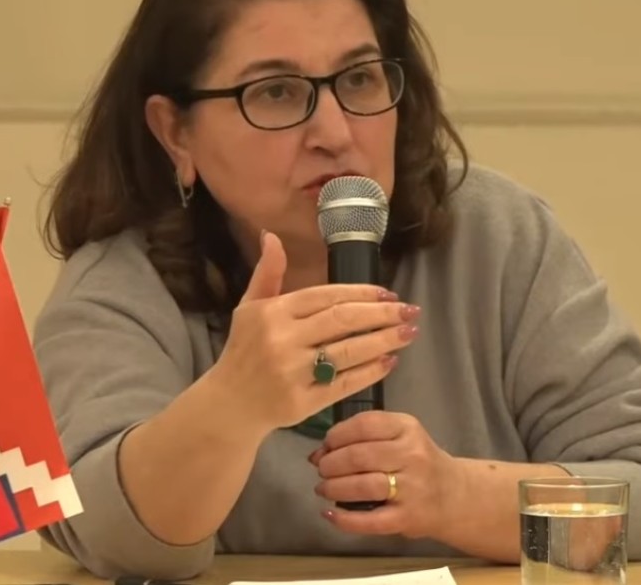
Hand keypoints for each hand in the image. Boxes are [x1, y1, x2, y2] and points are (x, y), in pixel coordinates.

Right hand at [210, 230, 419, 432]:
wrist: (230, 403)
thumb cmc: (243, 351)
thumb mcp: (248, 307)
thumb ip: (267, 273)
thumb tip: (272, 236)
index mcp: (273, 313)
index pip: (325, 296)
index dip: (360, 293)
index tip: (388, 293)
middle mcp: (283, 339)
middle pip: (343, 320)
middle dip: (382, 314)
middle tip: (410, 311)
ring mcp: (294, 372)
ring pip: (349, 351)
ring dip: (385, 341)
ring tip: (409, 333)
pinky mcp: (304, 401)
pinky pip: (345, 384)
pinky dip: (371, 371)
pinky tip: (389, 360)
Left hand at [309, 411, 458, 539]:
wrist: (455, 496)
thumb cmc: (419, 462)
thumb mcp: (400, 437)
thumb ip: (363, 439)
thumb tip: (318, 453)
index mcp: (408, 428)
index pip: (365, 424)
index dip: (337, 435)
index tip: (326, 446)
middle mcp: (413, 456)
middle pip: (359, 456)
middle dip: (331, 464)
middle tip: (322, 470)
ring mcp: (412, 489)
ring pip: (362, 486)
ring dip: (334, 488)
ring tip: (324, 489)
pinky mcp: (408, 518)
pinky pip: (370, 520)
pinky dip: (344, 519)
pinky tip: (329, 514)